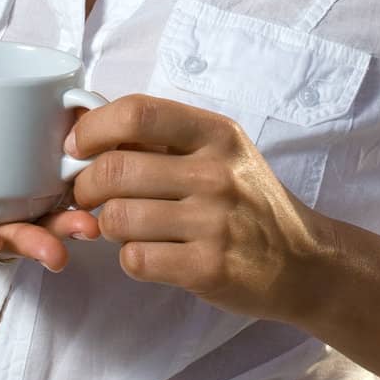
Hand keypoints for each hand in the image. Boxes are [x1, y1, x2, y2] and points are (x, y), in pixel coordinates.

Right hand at [0, 115, 101, 271]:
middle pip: (2, 239)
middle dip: (30, 245)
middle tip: (55, 253)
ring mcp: (7, 212)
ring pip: (36, 226)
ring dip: (64, 230)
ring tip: (90, 230)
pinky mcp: (35, 194)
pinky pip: (56, 201)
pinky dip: (76, 200)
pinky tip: (101, 197)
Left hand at [64, 94, 330, 323]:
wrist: (302, 261)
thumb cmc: (247, 201)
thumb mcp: (219, 153)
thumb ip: (161, 137)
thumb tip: (83, 124)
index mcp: (216, 134)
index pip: (138, 112)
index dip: (93, 128)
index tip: (77, 147)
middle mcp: (217, 173)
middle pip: (115, 169)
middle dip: (85, 186)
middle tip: (87, 196)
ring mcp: (214, 222)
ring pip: (117, 218)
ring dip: (107, 225)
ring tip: (124, 226)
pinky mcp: (209, 268)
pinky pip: (136, 259)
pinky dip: (130, 259)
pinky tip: (150, 253)